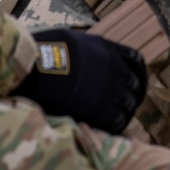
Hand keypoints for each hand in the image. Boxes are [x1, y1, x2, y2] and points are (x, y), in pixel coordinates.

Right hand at [11, 29, 146, 133]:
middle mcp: (114, 68)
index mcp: (107, 49)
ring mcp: (110, 88)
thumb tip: (83, 56)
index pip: (135, 60)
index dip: (137, 73)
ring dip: (125, 111)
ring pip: (129, 104)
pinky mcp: (101, 109)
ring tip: (118, 118)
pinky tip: (110, 128)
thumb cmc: (40, 53)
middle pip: (134, 85)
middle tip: (127, 104)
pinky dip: (116, 125)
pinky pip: (117, 120)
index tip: (136, 82)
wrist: (32, 71)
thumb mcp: (70, 41)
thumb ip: (85, 50)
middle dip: (132, 95)